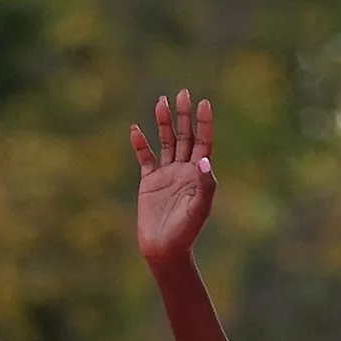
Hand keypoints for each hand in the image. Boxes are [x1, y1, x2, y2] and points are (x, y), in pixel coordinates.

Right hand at [129, 89, 217, 263]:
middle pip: (184, 137)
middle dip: (184, 116)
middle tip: (183, 92)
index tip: (204, 103)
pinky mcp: (149, 181)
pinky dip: (140, 143)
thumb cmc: (187, 231)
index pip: (203, 143)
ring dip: (163, 123)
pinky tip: (135, 128)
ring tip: (161, 101)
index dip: (204, 124)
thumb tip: (205, 160)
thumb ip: (205, 185)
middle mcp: (185, 170)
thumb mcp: (199, 208)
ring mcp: (167, 174)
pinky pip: (145, 158)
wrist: (165, 248)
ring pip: (165, 143)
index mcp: (200, 174)